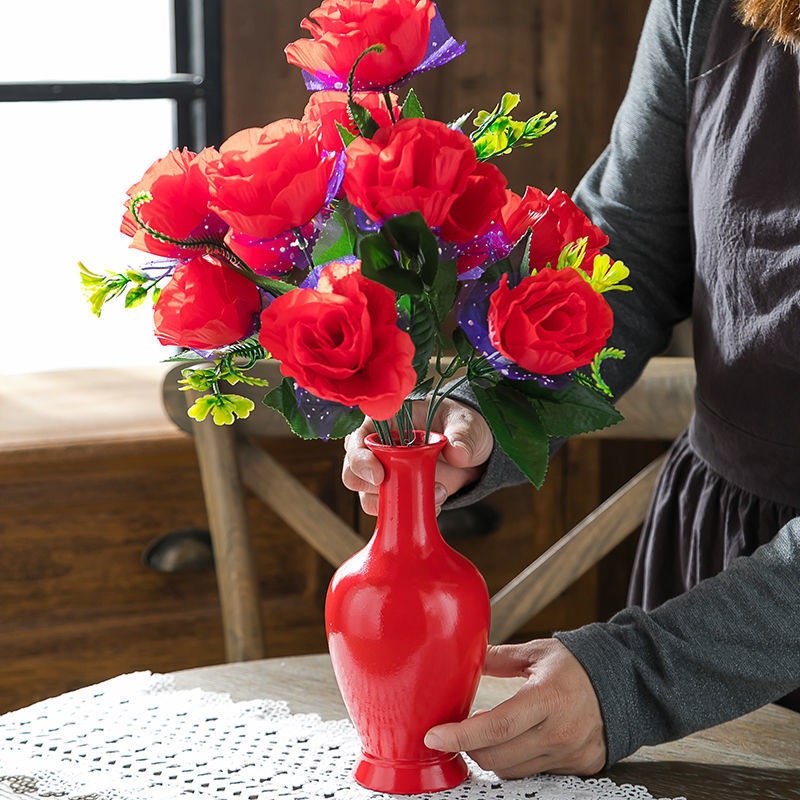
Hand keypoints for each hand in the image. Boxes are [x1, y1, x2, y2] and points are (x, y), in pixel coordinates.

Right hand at [342, 398, 492, 515]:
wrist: (473, 452)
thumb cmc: (460, 425)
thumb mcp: (465, 423)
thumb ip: (462, 435)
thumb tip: (457, 453)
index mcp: (384, 423)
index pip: (356, 439)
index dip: (359, 458)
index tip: (378, 474)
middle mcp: (377, 451)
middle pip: (353, 474)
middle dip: (371, 487)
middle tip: (400, 490)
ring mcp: (386, 476)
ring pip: (369, 498)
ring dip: (395, 503)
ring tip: (436, 494)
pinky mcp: (398, 496)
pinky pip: (391, 512)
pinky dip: (409, 514)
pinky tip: (434, 504)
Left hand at [424, 639, 605, 777]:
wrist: (624, 683)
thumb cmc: (578, 665)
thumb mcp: (538, 652)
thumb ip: (500, 657)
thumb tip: (467, 656)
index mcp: (548, 697)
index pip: (497, 726)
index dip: (461, 735)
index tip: (435, 736)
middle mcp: (560, 731)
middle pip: (499, 756)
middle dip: (468, 748)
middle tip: (452, 733)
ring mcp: (570, 754)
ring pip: (513, 770)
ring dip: (489, 756)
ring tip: (481, 735)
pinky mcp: (578, 767)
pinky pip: (533, 773)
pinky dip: (514, 762)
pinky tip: (510, 743)